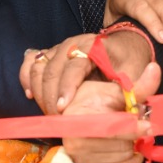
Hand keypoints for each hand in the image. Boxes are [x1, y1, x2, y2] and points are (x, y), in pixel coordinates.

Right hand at [20, 30, 150, 113]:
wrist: (123, 45)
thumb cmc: (129, 60)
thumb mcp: (136, 72)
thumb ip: (136, 88)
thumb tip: (136, 109)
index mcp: (93, 45)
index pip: (74, 65)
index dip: (67, 86)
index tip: (63, 107)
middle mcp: (72, 43)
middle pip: (52, 69)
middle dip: (51, 97)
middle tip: (57, 119)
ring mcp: (59, 48)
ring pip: (38, 68)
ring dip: (40, 93)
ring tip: (50, 113)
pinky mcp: (50, 54)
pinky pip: (30, 64)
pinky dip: (27, 79)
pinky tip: (31, 96)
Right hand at [61, 62, 161, 162]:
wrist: (76, 114)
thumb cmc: (95, 99)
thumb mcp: (116, 90)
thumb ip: (138, 86)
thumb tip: (155, 69)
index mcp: (80, 118)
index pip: (112, 129)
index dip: (133, 128)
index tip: (148, 125)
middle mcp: (76, 141)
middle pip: (121, 144)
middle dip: (134, 133)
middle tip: (136, 123)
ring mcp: (82, 158)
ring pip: (124, 156)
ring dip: (132, 144)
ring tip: (126, 132)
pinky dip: (132, 160)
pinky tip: (129, 146)